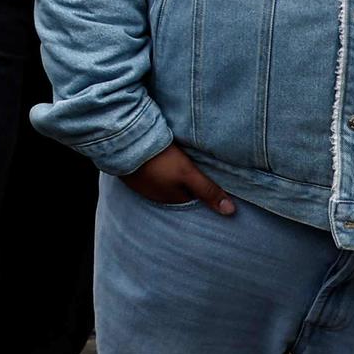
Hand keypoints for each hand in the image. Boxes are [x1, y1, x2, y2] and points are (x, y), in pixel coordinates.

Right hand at [121, 144, 235, 213]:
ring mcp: (140, 184)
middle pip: (175, 191)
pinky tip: (156, 158)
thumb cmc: (159, 160)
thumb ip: (208, 191)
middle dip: (183, 183)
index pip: (191, 199)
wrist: (123, 142)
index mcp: (171, 199)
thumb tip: (231, 211)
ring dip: (168, 175)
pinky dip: (154, 168)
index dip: (199, 189)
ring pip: (161, 182)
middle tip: (190, 169)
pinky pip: (147, 173)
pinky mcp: (130, 171)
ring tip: (174, 162)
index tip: (204, 178)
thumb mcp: (188, 174)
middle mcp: (155, 196)